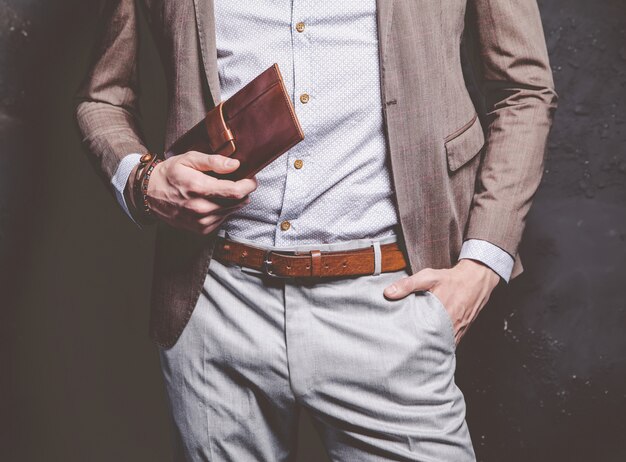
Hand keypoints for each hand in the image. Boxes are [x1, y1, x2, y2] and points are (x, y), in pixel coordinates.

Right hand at [128, 151, 256, 234]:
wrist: (149, 194)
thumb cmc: (170, 174)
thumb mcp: (189, 159)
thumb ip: (214, 161)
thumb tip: (235, 165)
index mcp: (199, 188)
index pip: (235, 192)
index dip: (248, 185)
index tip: (251, 180)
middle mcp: (201, 208)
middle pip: (237, 203)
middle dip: (242, 192)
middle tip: (236, 181)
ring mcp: (201, 221)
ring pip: (231, 211)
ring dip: (232, 201)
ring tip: (220, 190)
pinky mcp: (201, 229)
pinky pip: (223, 219)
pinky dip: (223, 209)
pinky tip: (212, 201)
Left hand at [383, 259, 500, 344]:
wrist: (476, 280)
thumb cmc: (451, 279)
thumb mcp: (428, 277)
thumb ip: (408, 284)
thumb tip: (388, 293)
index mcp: (441, 313)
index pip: (423, 334)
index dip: (411, 341)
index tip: (399, 344)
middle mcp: (450, 326)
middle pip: (432, 343)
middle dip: (419, 348)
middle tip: (404, 352)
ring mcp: (457, 331)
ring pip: (441, 346)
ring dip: (430, 348)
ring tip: (415, 352)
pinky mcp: (461, 332)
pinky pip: (450, 344)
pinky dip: (440, 346)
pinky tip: (430, 347)